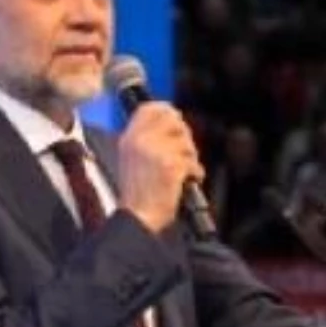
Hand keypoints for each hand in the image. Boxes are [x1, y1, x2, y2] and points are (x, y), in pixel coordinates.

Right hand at [118, 104, 204, 232]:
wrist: (137, 217)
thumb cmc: (137, 195)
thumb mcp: (131, 159)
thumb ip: (146, 140)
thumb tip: (170, 124)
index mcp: (129, 138)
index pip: (150, 109)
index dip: (167, 111)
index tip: (176, 119)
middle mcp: (141, 141)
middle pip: (173, 121)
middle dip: (184, 136)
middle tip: (185, 151)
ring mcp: (157, 152)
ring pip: (186, 143)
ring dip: (191, 157)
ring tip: (183, 171)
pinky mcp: (172, 166)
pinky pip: (193, 162)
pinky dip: (195, 173)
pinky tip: (188, 181)